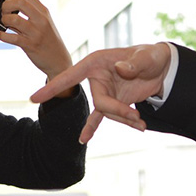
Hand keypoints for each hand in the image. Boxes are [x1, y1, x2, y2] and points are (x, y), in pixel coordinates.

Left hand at [0, 0, 71, 84]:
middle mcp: (41, 19)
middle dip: (5, 6)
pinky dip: (1, 35)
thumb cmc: (47, 40)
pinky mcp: (31, 46)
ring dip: (4, 20)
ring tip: (4, 25)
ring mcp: (36, 33)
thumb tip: (7, 5)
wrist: (59, 61)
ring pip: (14, 19)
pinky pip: (12, 38)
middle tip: (4, 13)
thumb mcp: (43, 22)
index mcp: (43, 11)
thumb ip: (30, 12)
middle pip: (19, 2)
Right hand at [31, 42, 171, 142]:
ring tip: (141, 123)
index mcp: (96, 62)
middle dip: (117, 111)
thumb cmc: (150, 56)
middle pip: (99, 102)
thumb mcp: (146, 57)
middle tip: (136, 116)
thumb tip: (121, 69)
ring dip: (124, 119)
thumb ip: (134, 63)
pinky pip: (104, 117)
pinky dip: (97, 127)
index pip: (71, 76)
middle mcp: (96, 77)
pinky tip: (84, 139)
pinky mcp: (112, 102)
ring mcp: (104, 91)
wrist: (161, 68)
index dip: (53, 87)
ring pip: (106, 113)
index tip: (34, 98)